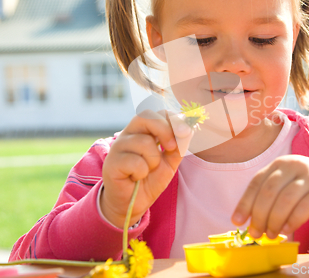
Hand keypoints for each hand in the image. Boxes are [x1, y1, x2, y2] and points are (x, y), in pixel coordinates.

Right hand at [101, 110, 192, 228]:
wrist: (133, 203)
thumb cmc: (150, 178)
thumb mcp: (171, 161)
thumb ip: (180, 144)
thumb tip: (189, 127)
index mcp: (143, 130)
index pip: (157, 112)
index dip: (173, 118)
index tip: (185, 132)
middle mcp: (129, 134)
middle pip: (146, 117)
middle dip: (165, 131)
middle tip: (171, 148)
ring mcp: (118, 147)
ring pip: (144, 143)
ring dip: (153, 161)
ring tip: (147, 170)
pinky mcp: (111, 163)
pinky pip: (135, 162)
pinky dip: (141, 172)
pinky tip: (135, 177)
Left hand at [231, 155, 308, 238]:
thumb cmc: (306, 186)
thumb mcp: (286, 183)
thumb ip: (269, 195)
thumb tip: (248, 220)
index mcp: (279, 164)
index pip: (257, 182)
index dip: (245, 203)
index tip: (237, 221)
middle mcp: (294, 165)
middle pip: (269, 192)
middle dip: (259, 215)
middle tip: (255, 233)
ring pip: (286, 200)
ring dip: (274, 221)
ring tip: (270, 235)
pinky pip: (305, 207)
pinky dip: (292, 221)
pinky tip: (286, 230)